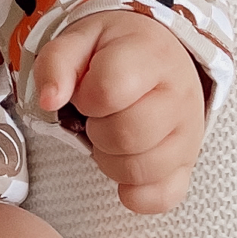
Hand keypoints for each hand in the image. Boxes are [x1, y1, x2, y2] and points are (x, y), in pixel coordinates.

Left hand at [30, 7, 207, 214]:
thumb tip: (48, 101)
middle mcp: (179, 95)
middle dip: (97, 131)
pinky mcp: (187, 166)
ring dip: (111, 161)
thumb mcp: (79, 40)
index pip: (109, 90)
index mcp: (151, 57)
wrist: (159, 56)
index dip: (85, 97)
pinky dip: (134, 192)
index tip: (87, 92)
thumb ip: (57, 64)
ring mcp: (189, 134)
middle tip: (98, 117)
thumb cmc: (114, 51)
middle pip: (126, 135)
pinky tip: (124, 168)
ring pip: (140, 170)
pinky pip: (160, 197)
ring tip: (112, 136)